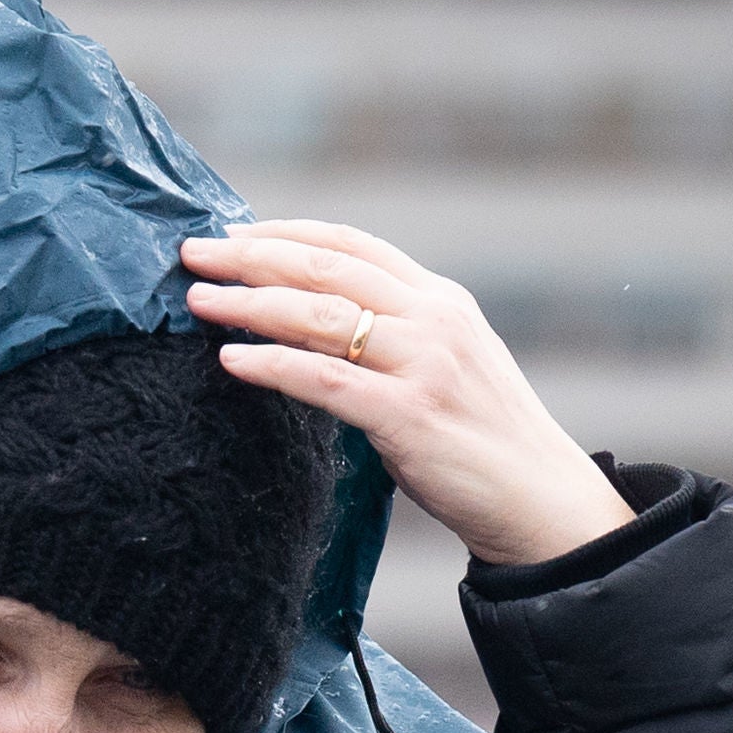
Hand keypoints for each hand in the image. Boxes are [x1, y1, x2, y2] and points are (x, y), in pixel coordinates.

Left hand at [180, 222, 635, 567]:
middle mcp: (433, 319)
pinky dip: (271, 364)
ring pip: (318, 315)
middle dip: (251, 255)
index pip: (352, 245)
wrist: (540, 499)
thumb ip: (392, 336)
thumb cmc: (482, 439)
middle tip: (193, 253)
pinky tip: (230, 359)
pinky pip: (323, 379)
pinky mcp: (408, 415)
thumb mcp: (444, 365)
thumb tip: (310, 326)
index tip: (233, 234)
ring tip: (199, 300)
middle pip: (325, 268)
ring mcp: (423, 363)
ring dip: (249, 303)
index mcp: (440, 300)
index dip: (286, 233)